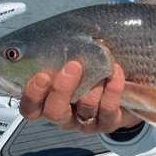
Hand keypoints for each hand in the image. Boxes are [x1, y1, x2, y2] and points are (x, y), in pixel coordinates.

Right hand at [19, 62, 141, 133]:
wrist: (124, 88)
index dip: (33, 95)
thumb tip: (56, 33)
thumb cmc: (92, 68)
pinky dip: (113, 89)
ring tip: (101, 68)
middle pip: (54, 112)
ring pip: (85, 110)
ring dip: (93, 87)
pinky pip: (108, 109)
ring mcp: (87, 121)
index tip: (42, 75)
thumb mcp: (75, 59)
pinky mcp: (108, 122)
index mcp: (50, 102)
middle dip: (62, 88)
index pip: (31, 107)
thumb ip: (63, 51)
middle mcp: (66, 115)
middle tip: (74, 66)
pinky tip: (115, 71)